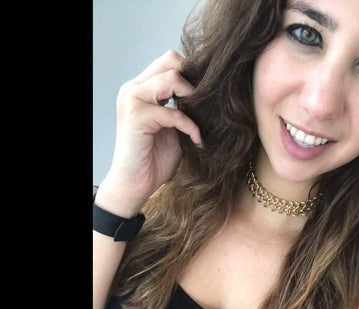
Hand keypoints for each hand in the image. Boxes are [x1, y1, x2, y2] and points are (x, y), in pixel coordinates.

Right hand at [96, 50, 201, 216]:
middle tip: (206, 105)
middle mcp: (134, 89)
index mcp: (141, 89)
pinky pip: (174, 112)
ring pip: (172, 77)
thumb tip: (211, 97)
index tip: (208, 96)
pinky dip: (191, 127)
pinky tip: (197, 140)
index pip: (169, 61)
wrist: (136, 184)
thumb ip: (184, 109)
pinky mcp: (137, 116)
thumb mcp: (174, 128)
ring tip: (200, 121)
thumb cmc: (154, 160)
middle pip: (170, 60)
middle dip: (193, 81)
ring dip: (193, 99)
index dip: (192, 73)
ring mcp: (132, 99)